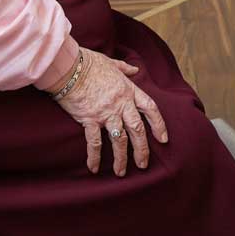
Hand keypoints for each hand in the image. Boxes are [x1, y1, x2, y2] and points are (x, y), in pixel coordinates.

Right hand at [53, 48, 167, 175]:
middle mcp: (121, 103)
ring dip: (121, 158)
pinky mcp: (90, 119)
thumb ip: (125, 69)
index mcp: (129, 90)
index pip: (150, 108)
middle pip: (137, 129)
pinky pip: (94, 142)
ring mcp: (106, 112)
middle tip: (143, 164)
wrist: (70, 67)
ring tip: (121, 172)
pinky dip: (95, 157)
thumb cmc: (91, 63)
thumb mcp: (112, 63)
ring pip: (119, 140)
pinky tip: (94, 168)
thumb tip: (135, 69)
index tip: (164, 139)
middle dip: (142, 149)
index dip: (159, 124)